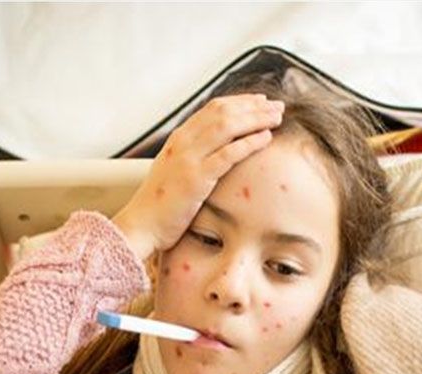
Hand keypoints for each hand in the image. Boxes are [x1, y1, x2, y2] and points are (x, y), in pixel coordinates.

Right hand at [112, 94, 284, 258]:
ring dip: (255, 119)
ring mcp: (188, 158)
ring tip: (277, 117)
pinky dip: (248, 143)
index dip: (240, 101)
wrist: (143, 224)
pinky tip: (266, 138)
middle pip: (223, 112)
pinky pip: (227, 154)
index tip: (262, 101)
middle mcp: (183, 142)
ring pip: (227, 127)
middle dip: (253, 106)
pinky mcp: (195, 178)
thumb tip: (220, 149)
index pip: (213, 108)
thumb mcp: (177, 170)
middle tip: (277, 106)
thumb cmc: (164, 203)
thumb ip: (195, 155)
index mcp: (179, 138)